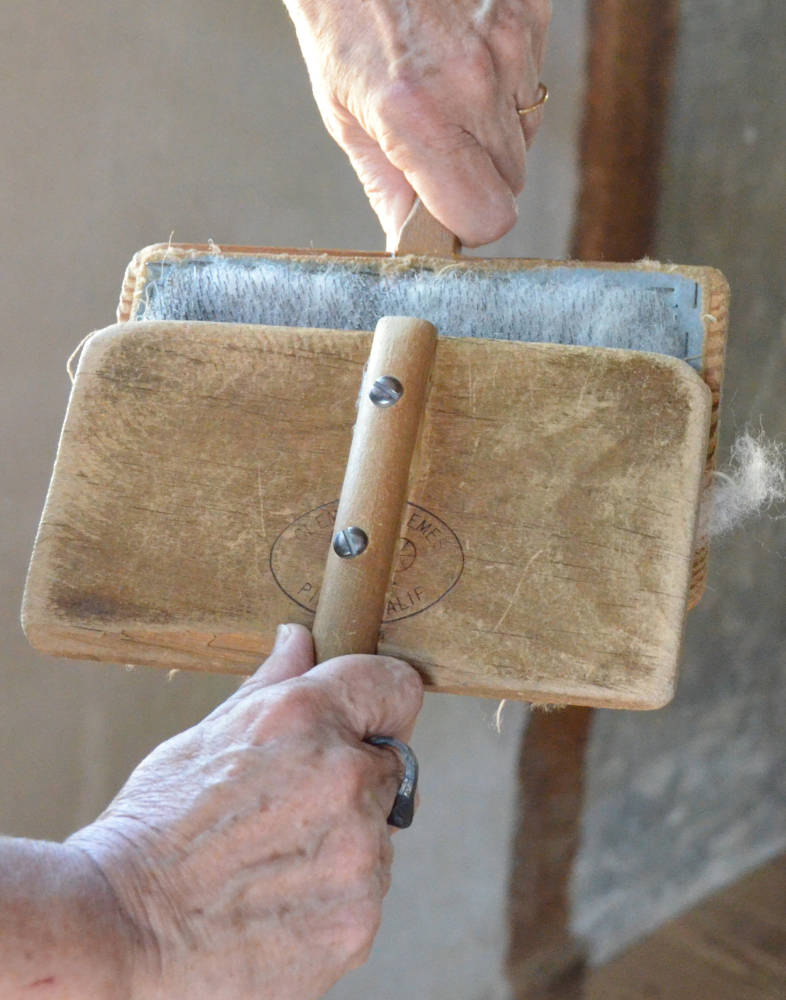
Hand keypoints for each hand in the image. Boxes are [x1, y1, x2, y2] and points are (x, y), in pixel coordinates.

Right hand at [69, 624, 422, 999]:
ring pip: (380, 835)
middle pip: (392, 765)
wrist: (121, 927)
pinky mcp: (358, 919)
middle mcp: (344, 778)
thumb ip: (274, 684)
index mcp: (306, 717)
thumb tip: (300, 639)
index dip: (381, 702)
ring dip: (345, 840)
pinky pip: (367, 892)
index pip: (396, 686)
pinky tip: (279, 897)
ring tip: (274, 858)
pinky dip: (335, 895)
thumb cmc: (157, 824)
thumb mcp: (208, 735)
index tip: (367, 720)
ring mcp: (357, 854)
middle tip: (290, 805)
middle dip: (355, 777)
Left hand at [284, 0, 550, 246]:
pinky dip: (504, 81)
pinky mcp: (532, 13)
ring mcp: (511, 44)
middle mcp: (475, 83)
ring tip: (446, 85)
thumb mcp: (345, 114)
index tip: (446, 209)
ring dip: (492, 128)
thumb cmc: (343, 19)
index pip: (488, 217)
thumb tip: (412, 246)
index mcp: (419, 117)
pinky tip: (465, 50)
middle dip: (476, 175)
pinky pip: (532, 84)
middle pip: (510, 182)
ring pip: (525, 136)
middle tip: (437, 139)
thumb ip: (387, 189)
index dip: (468, 222)